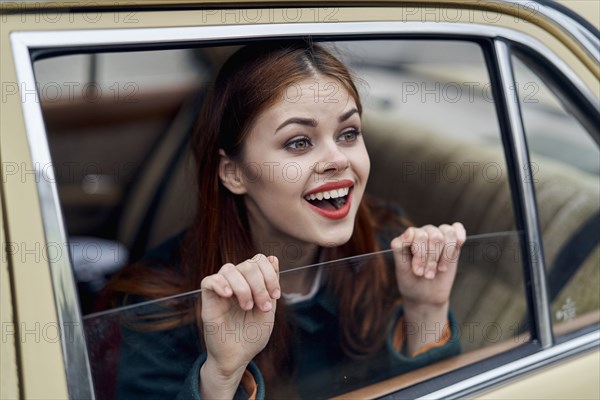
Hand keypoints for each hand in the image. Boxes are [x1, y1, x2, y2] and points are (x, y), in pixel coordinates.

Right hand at [199, 254, 279, 397]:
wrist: (238, 357)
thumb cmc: (253, 335)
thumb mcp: (268, 309)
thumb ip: (271, 284)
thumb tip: (273, 258)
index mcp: (252, 282)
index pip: (259, 260)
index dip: (270, 274)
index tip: (276, 295)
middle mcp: (237, 282)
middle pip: (247, 264)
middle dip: (259, 285)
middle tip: (262, 307)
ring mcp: (222, 290)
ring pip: (228, 269)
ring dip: (242, 287)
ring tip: (247, 307)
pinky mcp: (208, 300)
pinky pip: (208, 281)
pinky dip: (220, 284)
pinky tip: (229, 296)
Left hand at [391, 223, 465, 306]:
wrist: (425, 296)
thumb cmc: (411, 281)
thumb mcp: (401, 268)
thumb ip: (400, 247)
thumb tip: (409, 231)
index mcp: (408, 237)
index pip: (419, 235)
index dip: (421, 254)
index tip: (418, 271)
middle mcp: (423, 233)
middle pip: (435, 235)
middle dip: (432, 259)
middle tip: (427, 274)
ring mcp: (438, 236)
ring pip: (447, 232)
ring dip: (445, 255)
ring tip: (439, 269)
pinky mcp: (452, 243)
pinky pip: (458, 229)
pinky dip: (459, 239)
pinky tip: (454, 252)